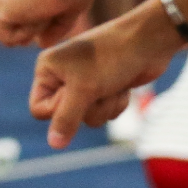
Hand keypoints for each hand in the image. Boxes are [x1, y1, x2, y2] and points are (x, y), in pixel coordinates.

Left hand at [0, 0, 93, 46]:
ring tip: (46, 7)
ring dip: (32, 28)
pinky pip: (10, 38)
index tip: (52, 9)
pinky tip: (39, 13)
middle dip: (32, 25)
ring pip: (10, 31)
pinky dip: (28, 33)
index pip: (13, 8)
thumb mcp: (66, 5)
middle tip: (51, 7)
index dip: (34, 20)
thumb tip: (41, 44)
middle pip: (10, 22)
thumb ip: (52, 25)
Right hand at [30, 5, 176, 147]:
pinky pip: (105, 111)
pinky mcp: (104, 88)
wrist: (148, 43)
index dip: (59, 110)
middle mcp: (62, 77)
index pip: (40, 109)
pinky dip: (116, 103)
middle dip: (89, 107)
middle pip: (67, 116)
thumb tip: (54, 144)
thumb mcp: (85, 90)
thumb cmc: (111, 58)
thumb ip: (66, 119)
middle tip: (99, 88)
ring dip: (106, 106)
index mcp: (47, 70)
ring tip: (113, 85)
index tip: (76, 96)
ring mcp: (84, 83)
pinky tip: (123, 86)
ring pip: (89, 117)